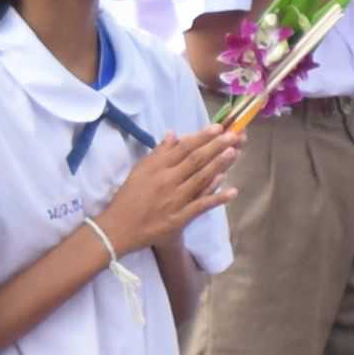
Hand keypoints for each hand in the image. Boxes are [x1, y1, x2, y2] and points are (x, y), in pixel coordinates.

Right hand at [94, 123, 244, 251]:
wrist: (119, 227)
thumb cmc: (129, 196)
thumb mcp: (140, 170)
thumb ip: (158, 153)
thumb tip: (173, 134)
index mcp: (157, 168)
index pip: (183, 148)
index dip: (202, 137)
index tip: (218, 127)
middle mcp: (167, 181)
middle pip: (195, 161)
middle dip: (215, 147)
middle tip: (233, 135)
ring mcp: (175, 199)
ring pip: (200, 179)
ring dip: (218, 165)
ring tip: (234, 153)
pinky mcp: (179, 217)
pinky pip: (201, 205)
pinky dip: (217, 198)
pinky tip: (232, 191)